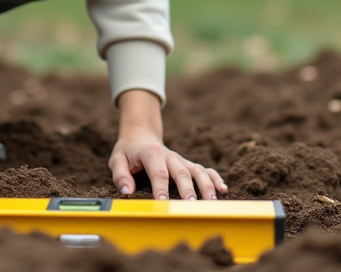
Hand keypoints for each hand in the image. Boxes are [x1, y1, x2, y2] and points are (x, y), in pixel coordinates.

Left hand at [109, 90, 226, 200]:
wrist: (141, 135)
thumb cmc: (129, 151)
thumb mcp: (117, 159)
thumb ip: (120, 174)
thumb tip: (127, 191)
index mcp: (151, 153)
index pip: (158, 172)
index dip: (161, 188)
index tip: (163, 202)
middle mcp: (169, 156)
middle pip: (181, 172)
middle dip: (187, 189)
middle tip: (191, 205)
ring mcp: (180, 160)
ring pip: (196, 170)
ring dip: (205, 184)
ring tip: (212, 200)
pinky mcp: (186, 164)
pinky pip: (203, 169)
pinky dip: (214, 177)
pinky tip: (223, 189)